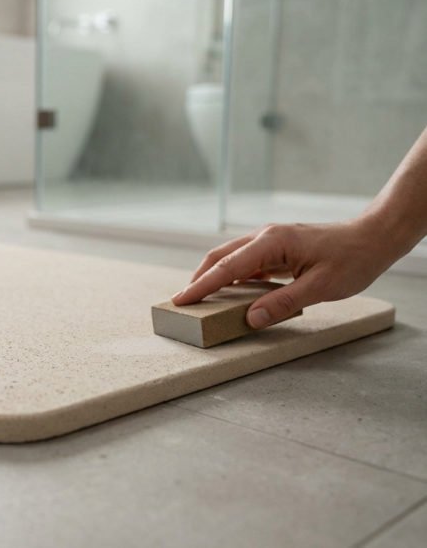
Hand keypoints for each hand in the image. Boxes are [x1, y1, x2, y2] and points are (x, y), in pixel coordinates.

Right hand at [171, 218, 398, 328]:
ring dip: (214, 276)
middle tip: (183, 302)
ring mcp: (270, 240)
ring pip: (231, 257)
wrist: (374, 237)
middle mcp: (265, 236)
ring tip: (202, 298)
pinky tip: (232, 292)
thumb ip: (282, 303)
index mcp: (271, 242)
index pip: (226, 268)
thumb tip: (251, 319)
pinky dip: (233, 276)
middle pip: (220, 257)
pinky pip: (246, 261)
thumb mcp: (320, 287)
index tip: (180, 300)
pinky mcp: (277, 247)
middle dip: (199, 279)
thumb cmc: (352, 259)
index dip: (201, 286)